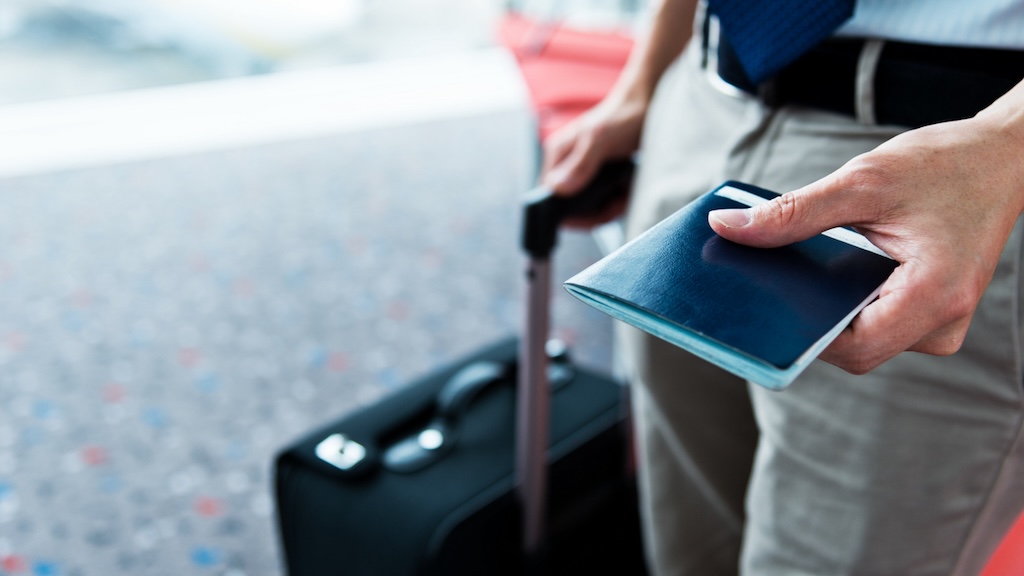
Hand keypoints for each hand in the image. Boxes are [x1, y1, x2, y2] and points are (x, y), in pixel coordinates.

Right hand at [540, 93, 645, 227]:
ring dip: (608, 209)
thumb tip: (557, 189)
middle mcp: (567, 167)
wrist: (647, 107)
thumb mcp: (601, 139)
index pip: (547, 195)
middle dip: (593, 212)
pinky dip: (617, 202)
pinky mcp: (600, 180)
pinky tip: (627, 191)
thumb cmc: (621, 117)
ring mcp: (584, 174)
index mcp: (558, 156)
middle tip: (614, 204)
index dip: (563, 212)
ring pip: (589, 208)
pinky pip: (604, 202)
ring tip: (623, 195)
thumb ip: (581, 164)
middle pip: (569, 206)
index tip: (588, 217)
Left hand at [708, 115, 1023, 373]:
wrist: (1000, 159)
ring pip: (860, 337)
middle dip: (804, 320)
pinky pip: (873, 322)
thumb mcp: (862, 181)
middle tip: (758, 286)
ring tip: (785, 274)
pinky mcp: (926, 313)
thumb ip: (793, 212)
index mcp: (937, 295)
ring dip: (821, 310)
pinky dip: (841, 301)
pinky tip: (815, 273)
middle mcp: (942, 323)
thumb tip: (727, 229)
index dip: (801, 335)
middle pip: (854, 347)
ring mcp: (937, 323)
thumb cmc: (944, 165)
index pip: (855, 348)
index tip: (755, 310)